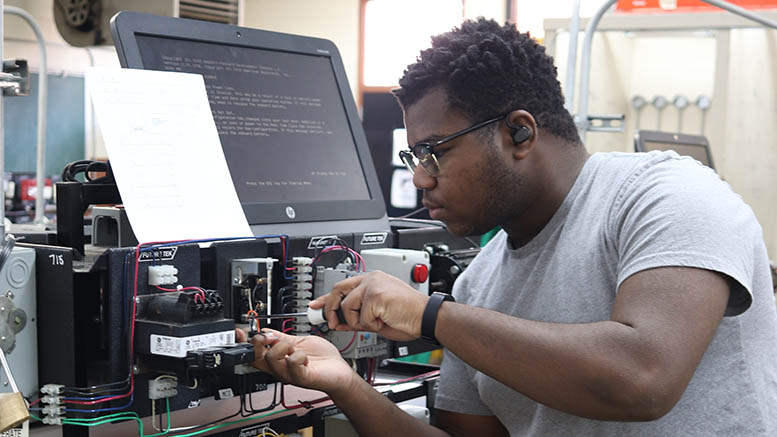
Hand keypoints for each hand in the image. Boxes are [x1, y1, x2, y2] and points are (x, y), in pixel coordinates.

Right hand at [235, 328, 356, 395]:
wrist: (340, 372)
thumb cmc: (322, 360)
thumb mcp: (299, 343)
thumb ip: (282, 338)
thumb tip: (266, 331)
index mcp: (277, 359)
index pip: (253, 353)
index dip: (244, 343)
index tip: (240, 332)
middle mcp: (280, 368)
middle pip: (256, 357)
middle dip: (261, 342)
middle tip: (272, 337)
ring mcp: (290, 374)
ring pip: (272, 359)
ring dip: (283, 347)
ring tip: (295, 348)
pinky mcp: (302, 378)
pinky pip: (292, 364)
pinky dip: (298, 355)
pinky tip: (305, 357)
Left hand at [310, 270, 428, 340]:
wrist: (427, 318)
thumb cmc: (408, 316)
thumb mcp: (376, 317)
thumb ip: (356, 315)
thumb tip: (338, 322)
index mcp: (372, 280)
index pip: (342, 286)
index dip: (326, 298)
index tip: (315, 305)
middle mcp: (371, 279)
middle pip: (338, 290)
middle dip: (331, 309)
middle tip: (333, 323)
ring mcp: (373, 285)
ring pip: (348, 307)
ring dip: (359, 322)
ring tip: (377, 322)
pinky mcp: (376, 295)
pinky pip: (362, 317)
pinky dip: (371, 325)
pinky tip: (384, 321)